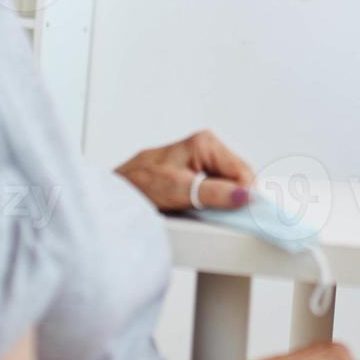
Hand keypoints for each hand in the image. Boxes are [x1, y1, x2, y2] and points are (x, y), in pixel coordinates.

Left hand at [117, 130, 255, 211]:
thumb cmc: (137, 186)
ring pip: (228, 185)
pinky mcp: (194, 174)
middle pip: (237, 178)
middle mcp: (204, 148)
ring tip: (206, 212)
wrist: (113, 194)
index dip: (245, 194)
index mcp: (204, 143)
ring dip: (222, 202)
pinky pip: (215, 190)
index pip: (242, 170)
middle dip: (233, 198)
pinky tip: (200, 209)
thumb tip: (246, 195)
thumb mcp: (179, 190)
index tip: (246, 214)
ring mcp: (199, 161)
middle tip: (223, 216)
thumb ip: (215, 193)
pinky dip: (213, 203)